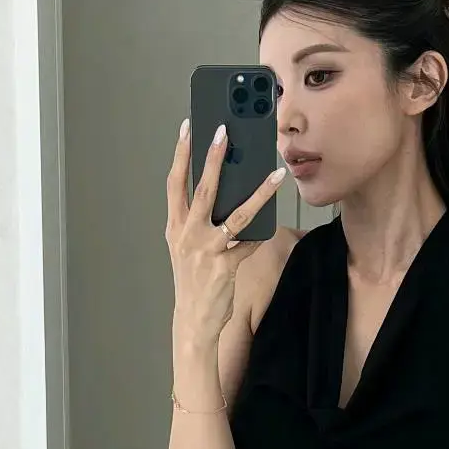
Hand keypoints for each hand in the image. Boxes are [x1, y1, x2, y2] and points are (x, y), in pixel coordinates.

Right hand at [165, 119, 285, 344]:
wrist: (193, 320)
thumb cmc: (193, 282)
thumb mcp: (186, 248)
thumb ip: (199, 222)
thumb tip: (225, 194)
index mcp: (175, 228)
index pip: (175, 183)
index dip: (181, 154)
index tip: (188, 129)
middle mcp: (187, 235)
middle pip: (202, 190)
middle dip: (214, 159)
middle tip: (224, 133)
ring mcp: (206, 250)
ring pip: (235, 214)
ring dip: (258, 192)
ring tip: (274, 174)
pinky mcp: (225, 266)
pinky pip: (248, 243)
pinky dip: (260, 234)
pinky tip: (274, 222)